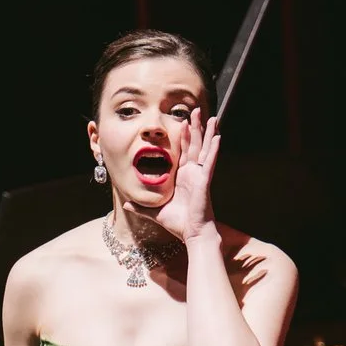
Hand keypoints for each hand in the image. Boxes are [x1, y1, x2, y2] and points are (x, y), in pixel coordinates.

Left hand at [154, 105, 221, 242]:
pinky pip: (209, 162)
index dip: (183, 136)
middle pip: (195, 145)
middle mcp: (192, 174)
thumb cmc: (177, 224)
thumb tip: (127, 203)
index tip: (182, 121)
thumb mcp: (154, 212)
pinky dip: (214, 149)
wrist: (192, 234)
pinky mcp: (204, 181)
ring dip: (208, 133)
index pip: (183, 151)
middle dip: (196, 127)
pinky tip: (218, 137)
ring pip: (204, 149)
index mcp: (182, 177)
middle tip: (197, 110)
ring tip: (212, 117)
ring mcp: (200, 176)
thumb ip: (141, 207)